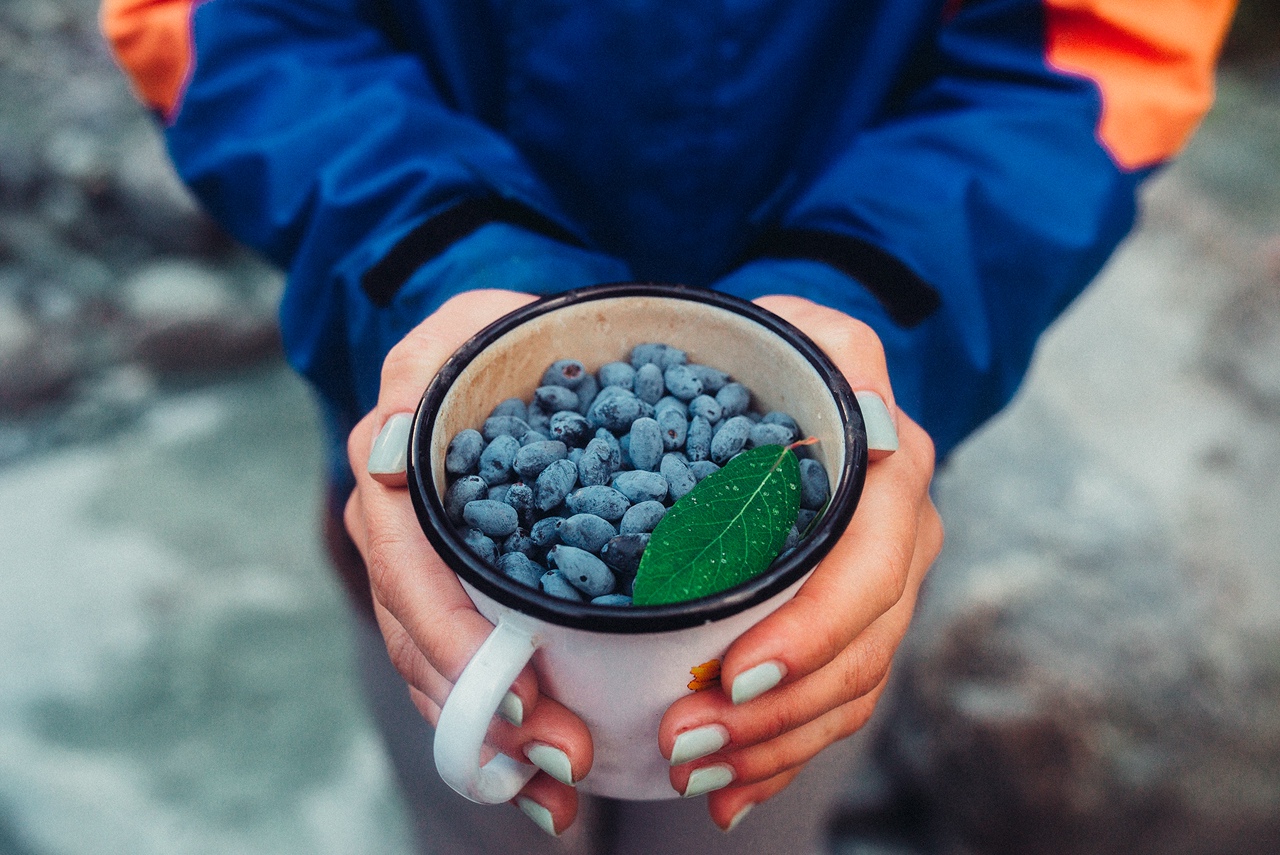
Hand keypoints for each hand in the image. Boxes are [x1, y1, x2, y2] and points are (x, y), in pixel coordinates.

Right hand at [345, 289, 592, 835]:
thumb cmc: (495, 335)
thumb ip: (435, 362)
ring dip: (491, 737)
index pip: (411, 569)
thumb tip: (393, 426)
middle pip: (422, 638)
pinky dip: (493, 721)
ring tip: (555, 790)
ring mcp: (417, 563)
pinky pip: (458, 665)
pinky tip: (537, 774)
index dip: (457, 639)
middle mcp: (393, 525)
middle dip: (485, 711)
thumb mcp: (468, 325)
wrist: (498, 350)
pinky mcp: (451, 589)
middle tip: (561, 760)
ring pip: (436, 668)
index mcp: (391, 466)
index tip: (519, 698)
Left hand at [657, 295, 942, 828]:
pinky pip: (833, 706)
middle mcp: (903, 536)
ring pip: (850, 692)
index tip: (735, 671)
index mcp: (893, 469)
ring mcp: (884, 589)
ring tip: (698, 772)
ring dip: (775, 744)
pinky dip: (783, 754)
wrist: (807, 387)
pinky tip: (731, 793)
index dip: (812, 628)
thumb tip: (805, 372)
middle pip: (861, 648)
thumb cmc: (785, 353)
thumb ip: (807, 335)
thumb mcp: (798, 326)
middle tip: (689, 739)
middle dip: (778, 709)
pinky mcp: (854, 627)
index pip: (867, 566)